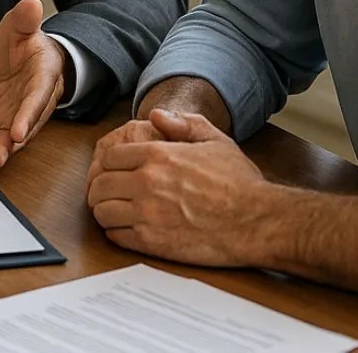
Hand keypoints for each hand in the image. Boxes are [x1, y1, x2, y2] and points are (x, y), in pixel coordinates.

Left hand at [0, 0, 65, 172]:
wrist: (29, 58)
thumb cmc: (27, 43)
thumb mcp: (22, 26)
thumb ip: (25, 19)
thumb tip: (31, 3)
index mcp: (43, 76)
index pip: (37, 97)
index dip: (28, 115)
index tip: (19, 130)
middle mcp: (34, 101)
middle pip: (27, 124)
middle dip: (14, 141)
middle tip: (2, 154)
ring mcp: (19, 114)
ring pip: (13, 137)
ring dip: (1, 151)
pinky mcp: (5, 122)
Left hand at [86, 107, 270, 266]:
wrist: (258, 222)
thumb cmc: (239, 182)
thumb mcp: (214, 139)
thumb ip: (182, 122)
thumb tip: (156, 115)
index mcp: (157, 155)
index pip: (108, 157)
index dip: (107, 165)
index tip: (112, 172)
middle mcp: (146, 182)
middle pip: (99, 184)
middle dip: (101, 188)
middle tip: (108, 193)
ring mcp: (147, 214)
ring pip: (102, 211)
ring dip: (105, 211)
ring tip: (116, 211)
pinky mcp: (152, 243)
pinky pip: (115, 236)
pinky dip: (116, 232)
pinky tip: (127, 229)